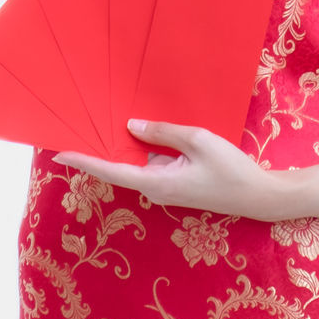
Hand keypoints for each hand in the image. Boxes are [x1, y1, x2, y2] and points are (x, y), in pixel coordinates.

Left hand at [53, 120, 286, 221]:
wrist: (259, 195)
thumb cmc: (230, 168)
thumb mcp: (198, 141)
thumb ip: (164, 132)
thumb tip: (132, 126)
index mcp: (156, 182)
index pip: (111, 171)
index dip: (85, 162)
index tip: (59, 155)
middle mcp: (155, 188)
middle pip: (118, 167)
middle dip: (97, 149)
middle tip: (73, 128)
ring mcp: (166, 187)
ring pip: (135, 164)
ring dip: (118, 147)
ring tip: (97, 122)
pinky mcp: (176, 183)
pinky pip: (150, 163)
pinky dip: (139, 148)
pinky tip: (134, 130)